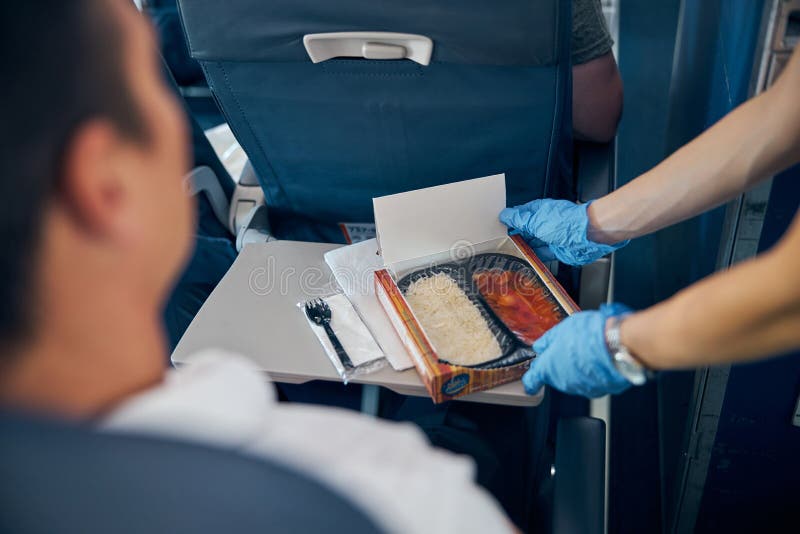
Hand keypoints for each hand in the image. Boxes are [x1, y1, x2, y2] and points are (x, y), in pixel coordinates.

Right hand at [499, 199, 627, 265]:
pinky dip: (532, 258)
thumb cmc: (566, 222)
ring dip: (522, 249)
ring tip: (509, 254)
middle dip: (514, 238)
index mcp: (538, 211)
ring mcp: (550, 237)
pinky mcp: (555, 250)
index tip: (496, 230)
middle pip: (524, 232)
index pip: (519, 216)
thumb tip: (504, 215)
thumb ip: (519, 220)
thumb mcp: (536, 220)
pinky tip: (525, 260)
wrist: (589, 235)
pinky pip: (540, 255)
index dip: (508, 223)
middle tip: (499, 245)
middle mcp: (543, 224)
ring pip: (531, 244)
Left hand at [523, 303, 633, 397]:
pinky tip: (600, 358)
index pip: (533, 380)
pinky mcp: (600, 390)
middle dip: (561, 364)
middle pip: (556, 375)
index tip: (529, 382)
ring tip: (588, 349)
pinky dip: (593, 372)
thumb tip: (540, 346)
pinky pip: (592, 381)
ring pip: (575, 378)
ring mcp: (582, 388)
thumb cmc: (589, 335)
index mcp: (548, 368)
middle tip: (570, 347)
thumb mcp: (562, 329)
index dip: (530, 380)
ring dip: (578, 367)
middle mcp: (563, 382)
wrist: (617, 345)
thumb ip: (548, 340)